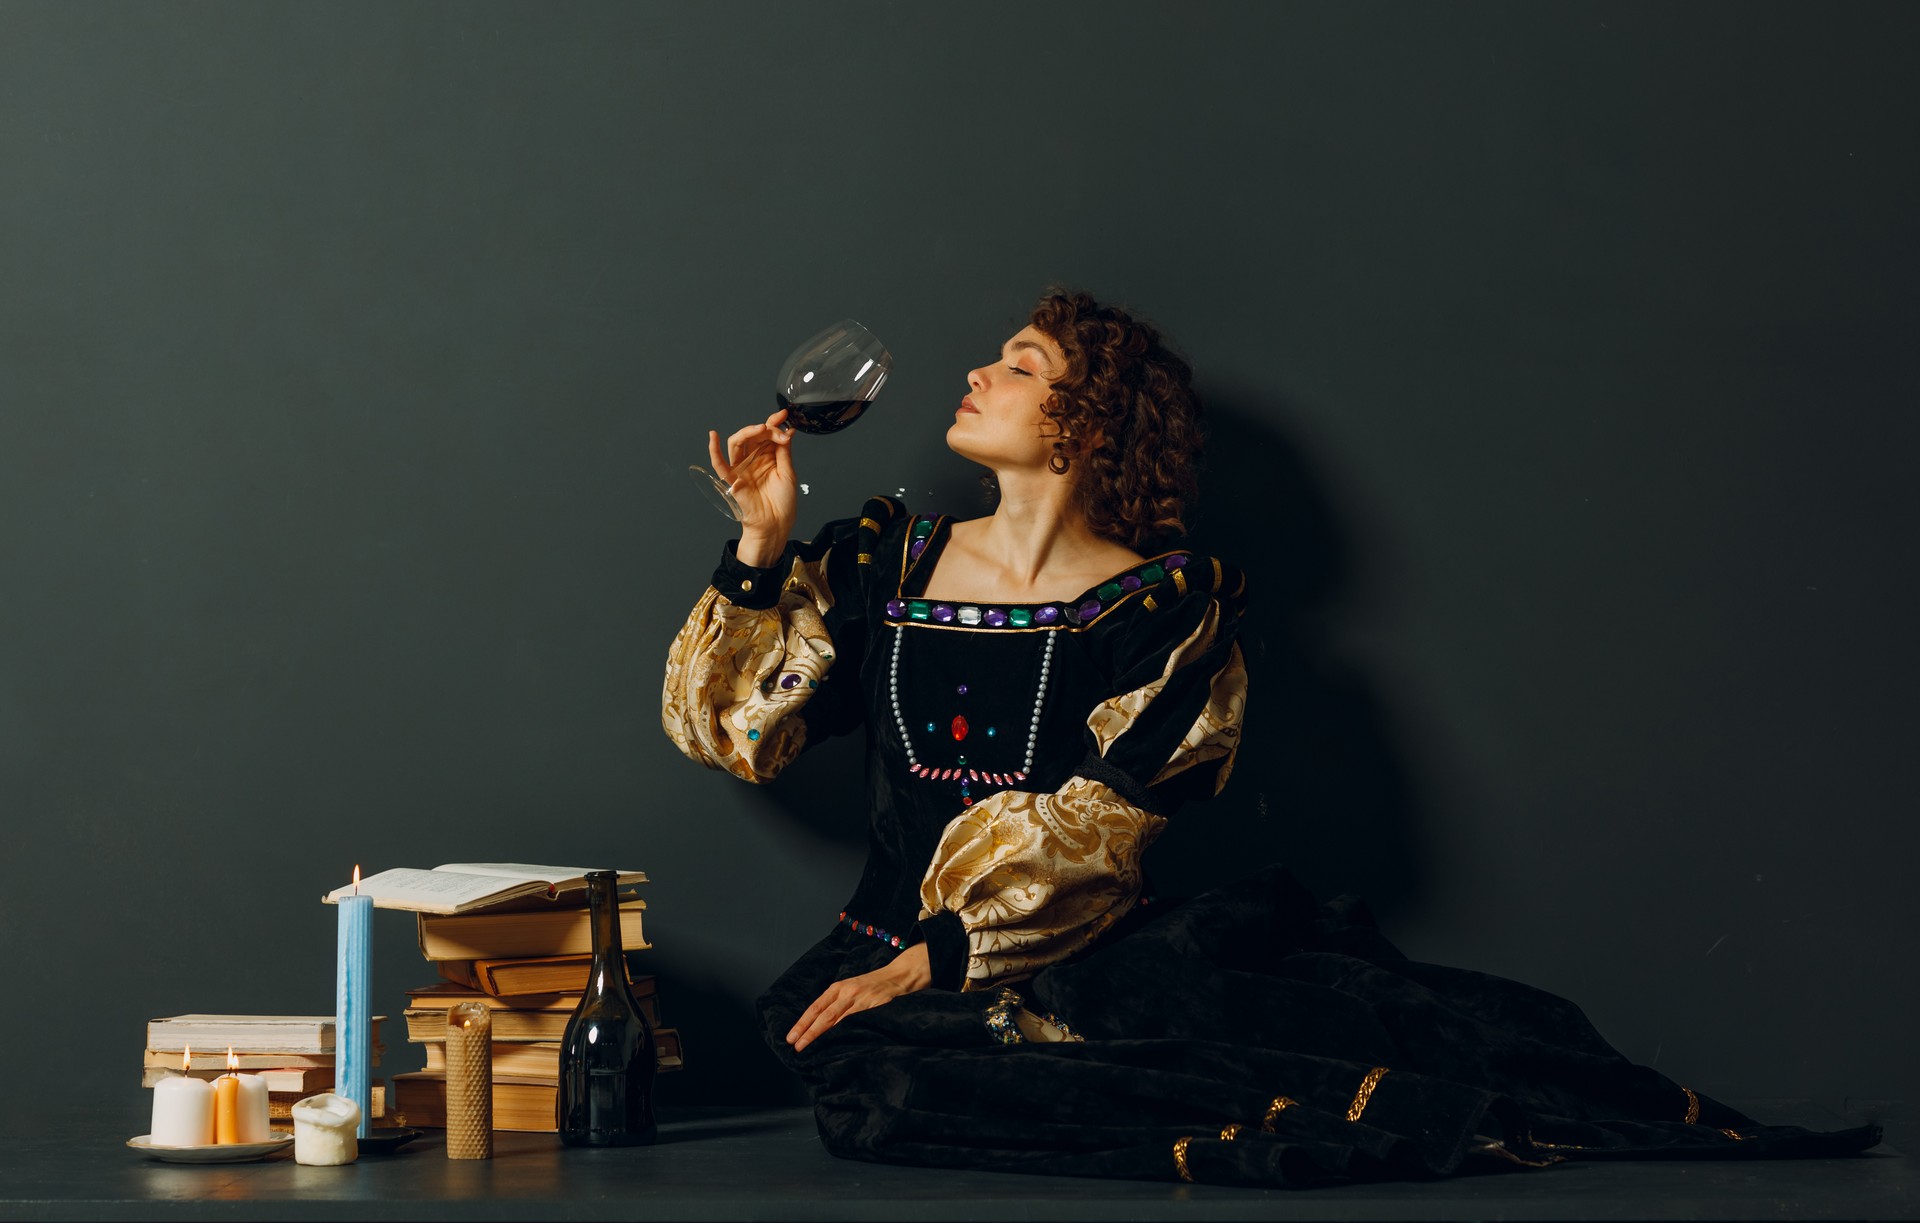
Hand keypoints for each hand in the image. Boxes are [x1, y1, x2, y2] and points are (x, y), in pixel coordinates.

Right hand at [709, 408, 797, 558]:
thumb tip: (787, 430)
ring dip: (748, 432)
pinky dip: (713, 450)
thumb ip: (784, 452)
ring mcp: (741, 468)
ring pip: (737, 443)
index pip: (767, 435)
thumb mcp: (788, 473)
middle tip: (779, 429)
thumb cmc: (783, 503)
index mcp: (767, 458)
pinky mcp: (731, 479)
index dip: (774, 422)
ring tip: (761, 428)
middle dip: (767, 428)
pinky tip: (713, 436)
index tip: (784, 415)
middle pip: (754, 436)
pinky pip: (719, 464)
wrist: (776, 525)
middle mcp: (753, 460)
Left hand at [786, 942, 931, 1051]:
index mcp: (838, 988)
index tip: (791, 1037)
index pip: (815, 1007)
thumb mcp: (852, 990)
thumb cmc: (873, 985)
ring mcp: (859, 999)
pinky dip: (842, 1033)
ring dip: (819, 1033)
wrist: (898, 976)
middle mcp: (846, 992)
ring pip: (835, 1019)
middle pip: (822, 1015)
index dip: (802, 1023)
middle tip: (794, 1045)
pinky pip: (854, 1022)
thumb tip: (820, 1026)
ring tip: (806, 1046)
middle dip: (807, 1031)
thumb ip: (838, 1004)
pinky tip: (835, 1043)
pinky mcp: (872, 1006)